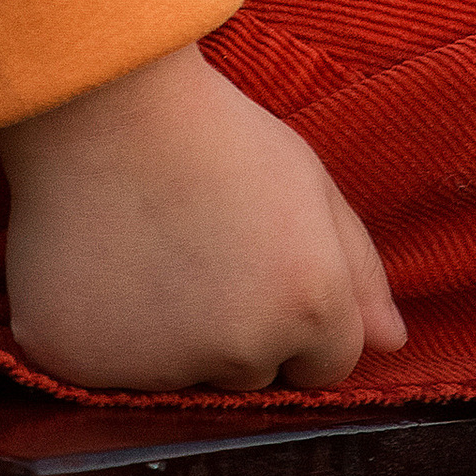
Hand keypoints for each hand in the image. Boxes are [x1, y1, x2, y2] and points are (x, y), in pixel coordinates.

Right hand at [0, 40, 404, 391]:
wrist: (102, 97)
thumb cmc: (214, 130)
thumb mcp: (307, 181)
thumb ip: (359, 269)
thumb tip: (393, 344)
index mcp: (308, 305)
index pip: (328, 366)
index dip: (297, 313)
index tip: (259, 261)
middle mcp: (240, 349)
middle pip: (254, 375)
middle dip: (237, 330)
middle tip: (198, 246)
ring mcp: (159, 365)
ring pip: (182, 378)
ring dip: (173, 338)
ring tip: (148, 251)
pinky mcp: (83, 364)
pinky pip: (108, 373)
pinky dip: (105, 336)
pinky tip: (101, 268)